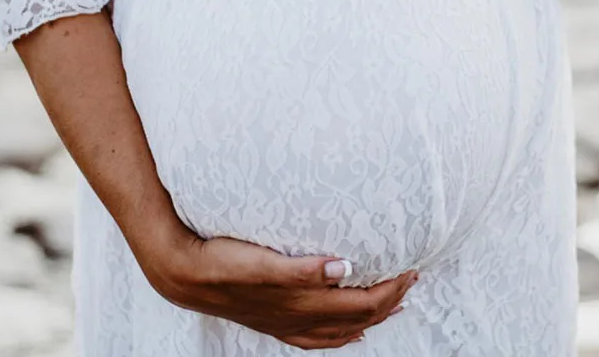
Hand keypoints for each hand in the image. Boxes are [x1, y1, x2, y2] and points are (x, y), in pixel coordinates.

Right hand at [143, 226, 417, 349]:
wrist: (187, 277)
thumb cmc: (225, 263)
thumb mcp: (264, 261)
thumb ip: (304, 269)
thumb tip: (345, 268)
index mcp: (303, 303)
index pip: (361, 303)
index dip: (390, 290)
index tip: (411, 270)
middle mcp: (299, 319)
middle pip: (358, 318)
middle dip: (389, 301)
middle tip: (410, 279)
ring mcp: (287, 324)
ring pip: (341, 331)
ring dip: (370, 318)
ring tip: (390, 306)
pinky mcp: (275, 322)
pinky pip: (318, 338)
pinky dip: (340, 334)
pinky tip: (344, 330)